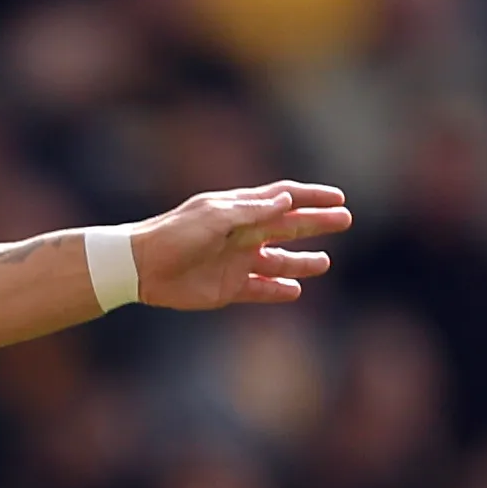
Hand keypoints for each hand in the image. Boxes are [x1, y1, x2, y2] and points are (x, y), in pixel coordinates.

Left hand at [132, 182, 351, 308]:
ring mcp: (237, 262)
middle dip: (316, 224)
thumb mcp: (214, 217)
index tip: (338, 197)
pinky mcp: (228, 288)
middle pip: (288, 227)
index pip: (283, 198)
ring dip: (302, 262)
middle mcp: (243, 234)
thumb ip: (251, 211)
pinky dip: (278, 291)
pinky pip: (260, 289)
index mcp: (239, 210)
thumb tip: (287, 201)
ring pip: (279, 261)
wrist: (141, 268)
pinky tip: (295, 291)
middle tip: (345, 221)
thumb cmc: (174, 235)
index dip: (310, 197)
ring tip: (324, 263)